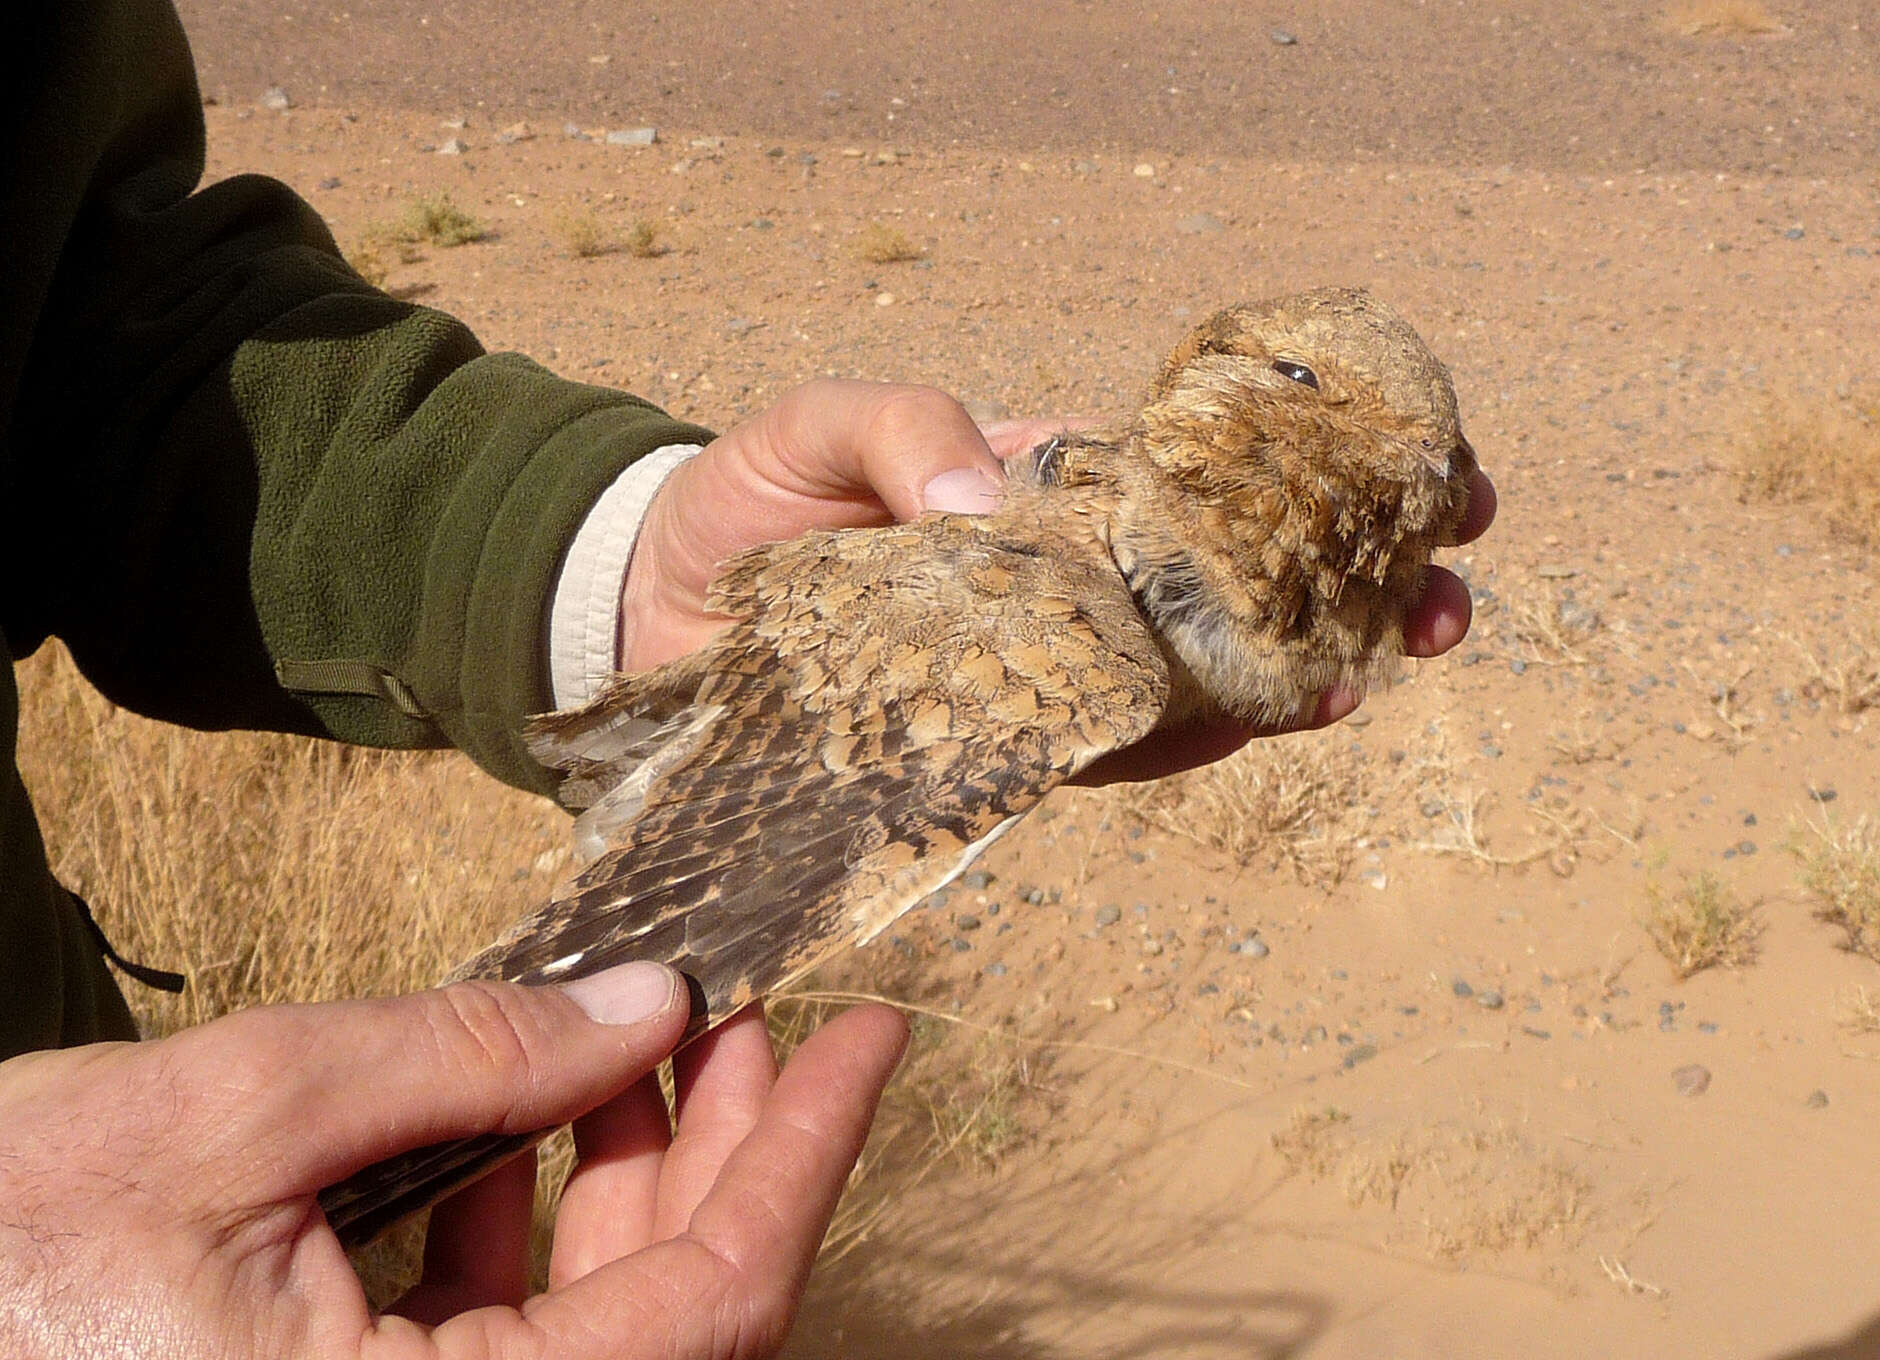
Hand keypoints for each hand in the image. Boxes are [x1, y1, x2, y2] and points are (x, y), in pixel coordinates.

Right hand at [0, 963, 908, 1358]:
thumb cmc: (2, 1242)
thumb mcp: (238, 1116)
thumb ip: (462, 1059)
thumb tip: (650, 1006)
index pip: (707, 1310)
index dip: (805, 1159)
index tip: (867, 1039)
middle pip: (673, 1318)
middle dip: (734, 1151)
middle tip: (767, 1022)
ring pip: (594, 1321)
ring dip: (642, 1172)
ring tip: (665, 1038)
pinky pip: (501, 1333)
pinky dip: (538, 1218)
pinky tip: (541, 1113)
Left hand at [618, 379, 1495, 780]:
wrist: (655, 615)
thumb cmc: (746, 501)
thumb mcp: (820, 424)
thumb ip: (904, 427)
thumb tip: (993, 502)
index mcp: (1061, 491)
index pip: (1216, 484)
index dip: (1328, 482)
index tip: (1437, 482)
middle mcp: (1075, 586)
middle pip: (1241, 590)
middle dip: (1360, 594)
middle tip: (1448, 602)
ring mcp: (1050, 672)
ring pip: (1200, 681)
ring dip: (1298, 676)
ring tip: (1372, 668)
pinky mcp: (1003, 750)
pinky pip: (1110, 751)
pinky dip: (1182, 740)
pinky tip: (1252, 722)